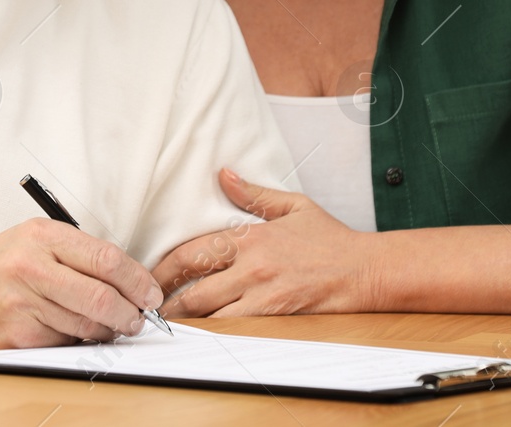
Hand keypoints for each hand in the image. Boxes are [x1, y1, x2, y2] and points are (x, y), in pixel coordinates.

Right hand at [0, 218, 162, 350]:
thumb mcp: (32, 238)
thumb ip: (75, 252)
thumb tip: (126, 279)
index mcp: (42, 236)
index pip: (105, 258)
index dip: (137, 280)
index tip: (150, 292)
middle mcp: (32, 267)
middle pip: (101, 296)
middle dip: (130, 313)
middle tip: (139, 318)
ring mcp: (22, 304)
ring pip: (86, 325)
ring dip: (108, 331)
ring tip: (113, 326)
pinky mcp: (15, 336)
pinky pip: (63, 343)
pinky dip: (78, 342)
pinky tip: (78, 334)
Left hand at [151, 168, 379, 317]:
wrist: (364, 270)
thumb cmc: (330, 239)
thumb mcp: (293, 206)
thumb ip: (253, 194)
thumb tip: (222, 174)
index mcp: (252, 236)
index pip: (194, 251)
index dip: (165, 267)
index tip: (149, 275)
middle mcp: (252, 266)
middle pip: (194, 287)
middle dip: (165, 299)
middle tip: (146, 307)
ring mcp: (263, 294)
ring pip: (210, 312)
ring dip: (186, 320)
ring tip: (163, 325)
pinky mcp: (276, 316)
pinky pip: (235, 328)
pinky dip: (213, 332)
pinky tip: (198, 336)